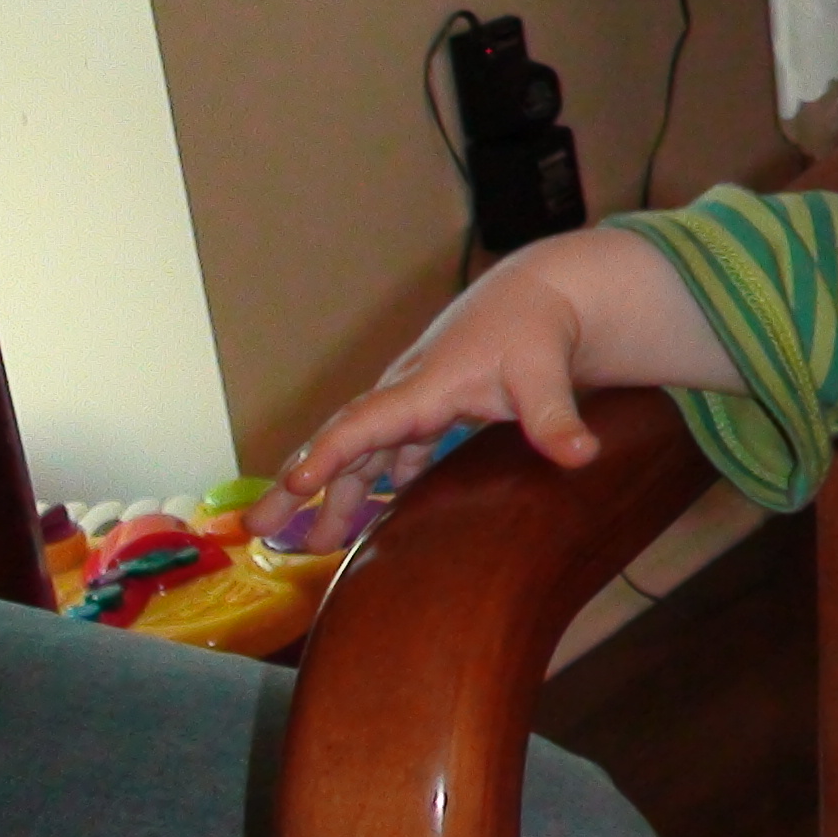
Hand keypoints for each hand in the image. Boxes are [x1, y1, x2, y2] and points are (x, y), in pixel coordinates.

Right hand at [247, 258, 600, 550]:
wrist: (544, 294)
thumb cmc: (537, 328)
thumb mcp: (548, 371)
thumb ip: (556, 417)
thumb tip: (582, 455)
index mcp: (423, 386)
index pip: (363, 424)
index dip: (328, 455)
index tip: (294, 485)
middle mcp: (407, 395)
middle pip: (341, 442)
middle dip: (297, 484)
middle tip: (256, 528)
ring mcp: (416, 402)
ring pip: (361, 452)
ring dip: (333, 493)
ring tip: (310, 542)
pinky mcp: (432, 410)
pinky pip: (388, 451)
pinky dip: (371, 479)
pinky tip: (367, 512)